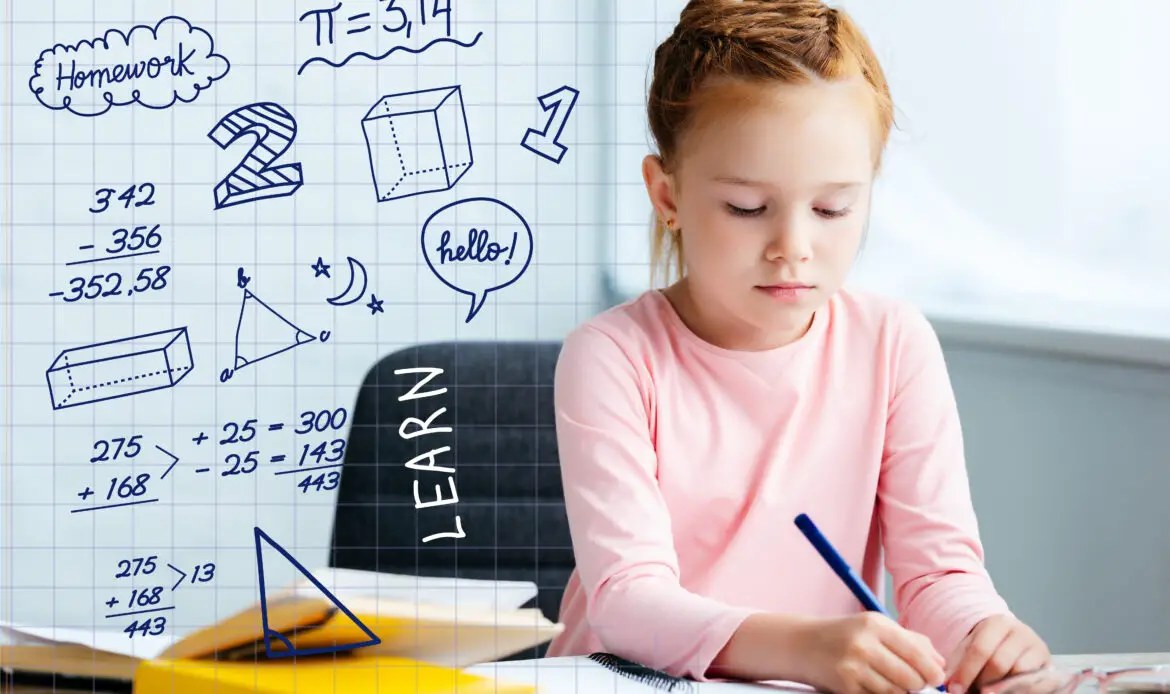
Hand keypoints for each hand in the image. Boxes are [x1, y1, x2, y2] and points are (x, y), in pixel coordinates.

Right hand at [794, 612, 947, 693]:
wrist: (802, 644)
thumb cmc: (845, 635)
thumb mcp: (875, 627)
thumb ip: (910, 640)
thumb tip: (940, 663)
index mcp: (875, 625)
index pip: (916, 654)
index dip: (932, 671)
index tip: (937, 678)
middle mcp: (864, 644)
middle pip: (909, 678)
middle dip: (916, 685)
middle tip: (912, 683)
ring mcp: (852, 667)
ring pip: (894, 693)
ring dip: (897, 692)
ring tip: (888, 681)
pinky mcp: (844, 686)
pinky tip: (871, 684)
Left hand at [945, 614, 1050, 693]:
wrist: (1015, 643)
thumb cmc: (989, 647)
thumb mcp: (970, 648)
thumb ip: (958, 663)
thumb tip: (946, 682)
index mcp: (998, 623)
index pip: (980, 649)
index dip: (966, 672)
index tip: (954, 689)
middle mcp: (1021, 632)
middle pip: (998, 663)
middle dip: (982, 682)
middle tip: (972, 691)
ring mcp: (1038, 649)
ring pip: (1018, 674)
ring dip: (999, 688)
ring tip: (987, 690)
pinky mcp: (1050, 666)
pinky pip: (1035, 684)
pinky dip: (1018, 691)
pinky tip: (1005, 691)